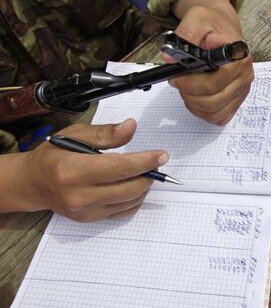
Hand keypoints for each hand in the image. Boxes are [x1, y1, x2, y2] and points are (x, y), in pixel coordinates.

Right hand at [8, 119, 167, 221]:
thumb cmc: (54, 155)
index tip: (162, 155)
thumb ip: (106, 133)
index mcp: (74, 171)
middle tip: (155, 161)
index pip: (120, 168)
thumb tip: (131, 127)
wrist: (33, 183)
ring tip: (143, 171)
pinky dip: (135, 197)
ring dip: (144, 185)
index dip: (146, 161)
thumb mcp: (76, 135)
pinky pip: (124, 211)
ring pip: (131, 201)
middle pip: (130, 188)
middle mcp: (80, 196)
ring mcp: (86, 211)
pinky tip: (132, 184)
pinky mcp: (90, 219)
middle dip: (149, 174)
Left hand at [164, 0, 253, 124]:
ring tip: (186, 88)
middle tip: (177, 82)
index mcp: (237, 57)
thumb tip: (171, 59)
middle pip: (213, 101)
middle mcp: (244, 76)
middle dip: (189, 95)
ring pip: (215, 113)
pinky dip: (203, 112)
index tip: (175, 77)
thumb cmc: (212, 24)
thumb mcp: (197, 18)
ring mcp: (242, 90)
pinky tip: (196, 97)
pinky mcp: (237, 99)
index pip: (215, 83)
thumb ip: (184, 35)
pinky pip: (219, 117)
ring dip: (194, 105)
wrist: (223, 28)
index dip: (191, 84)